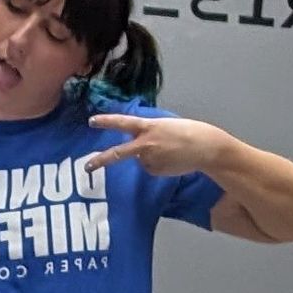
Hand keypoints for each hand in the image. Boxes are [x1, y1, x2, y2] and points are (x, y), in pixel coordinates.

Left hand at [81, 114, 227, 179]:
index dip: (106, 121)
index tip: (91, 121)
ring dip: (150, 156)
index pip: (122, 122)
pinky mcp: (156, 171)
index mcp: (148, 127)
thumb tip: (139, 146)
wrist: (205, 148)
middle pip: (118, 154)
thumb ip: (149, 132)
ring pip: (141, 160)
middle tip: (87, 167)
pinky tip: (172, 160)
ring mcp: (150, 160)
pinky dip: (158, 164)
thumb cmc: (188, 132)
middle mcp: (145, 144)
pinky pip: (151, 168)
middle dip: (100, 160)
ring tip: (170, 151)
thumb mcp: (164, 125)